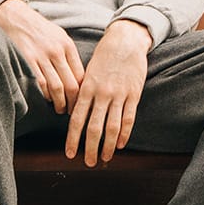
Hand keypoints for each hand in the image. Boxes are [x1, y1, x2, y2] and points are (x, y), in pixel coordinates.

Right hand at [0, 0, 84, 113]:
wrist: (14, 17)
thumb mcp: (59, 36)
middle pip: (71, 85)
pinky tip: (46, 99)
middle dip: (73, 103)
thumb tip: (78, 78)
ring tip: (60, 109)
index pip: (81, 76)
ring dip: (60, 103)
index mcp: (67, 45)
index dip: (82, 93)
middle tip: (72, 111)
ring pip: (56, 88)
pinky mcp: (26, 61)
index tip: (81, 102)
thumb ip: (68, 55)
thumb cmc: (38, 29)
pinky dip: (45, 95)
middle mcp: (56, 51)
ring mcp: (41, 56)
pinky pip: (40, 84)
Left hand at [65, 20, 151, 166]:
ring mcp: (119, 95)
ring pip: (112, 127)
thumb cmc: (104, 57)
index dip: (72, 139)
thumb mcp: (88, 73)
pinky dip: (124, 134)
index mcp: (87, 89)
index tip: (70, 153)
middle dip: (90, 148)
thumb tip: (75, 113)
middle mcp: (101, 94)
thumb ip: (83, 93)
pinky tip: (120, 144)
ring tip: (104, 158)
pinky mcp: (134, 94)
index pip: (77, 120)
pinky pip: (128, 118)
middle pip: (94, 128)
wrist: (124, 41)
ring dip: (107, 146)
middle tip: (88, 163)